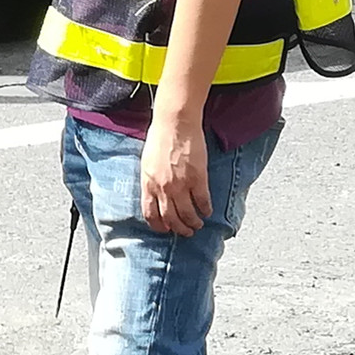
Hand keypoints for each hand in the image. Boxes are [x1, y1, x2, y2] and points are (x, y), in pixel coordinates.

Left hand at [138, 110, 210, 237]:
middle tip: (186, 232)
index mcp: (148, 183)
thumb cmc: (160, 138)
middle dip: (179, 229)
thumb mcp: (147, 162)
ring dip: (193, 223)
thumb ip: (150, 180)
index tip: (165, 229)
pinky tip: (207, 211)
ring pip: (187, 214)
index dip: (158, 225)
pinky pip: (203, 200)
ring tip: (197, 225)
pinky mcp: (197, 178)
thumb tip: (155, 194)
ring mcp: (180, 184)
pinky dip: (206, 209)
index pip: (150, 213)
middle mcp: (163, 188)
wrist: (175, 123)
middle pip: (170, 218)